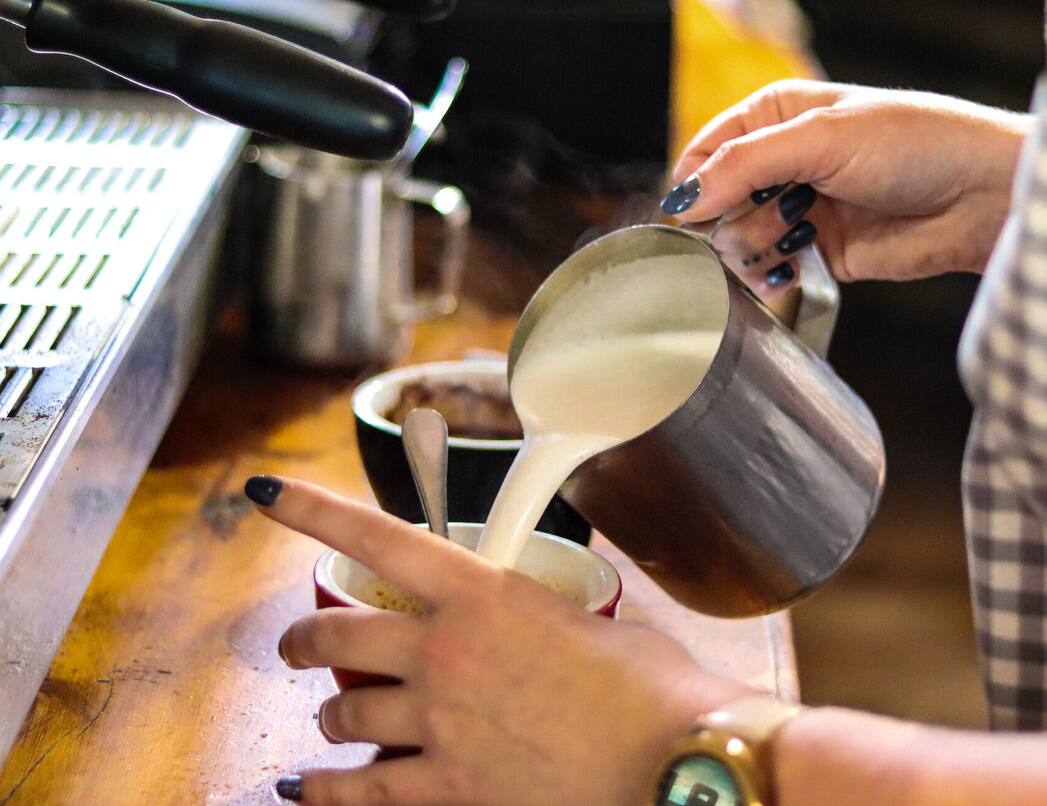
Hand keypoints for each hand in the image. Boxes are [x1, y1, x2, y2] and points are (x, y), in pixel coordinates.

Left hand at [245, 476, 749, 805]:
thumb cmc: (647, 687)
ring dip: (331, 712)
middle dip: (304, 639)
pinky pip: (361, 790)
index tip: (267, 494)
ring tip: (331, 717)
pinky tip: (308, 790)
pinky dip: (326, 792)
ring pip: (344, 707)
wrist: (672, 760)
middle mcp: (445, 649)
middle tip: (296, 645)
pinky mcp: (448, 787)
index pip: (376, 536)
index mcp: (481, 592)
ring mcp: (440, 719)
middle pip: (338, 632)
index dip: (311, 510)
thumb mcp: (585, 621)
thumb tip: (527, 627)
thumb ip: (534, 613)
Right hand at [662, 79, 1033, 298]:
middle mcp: (780, 163)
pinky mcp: (811, 252)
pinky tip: (798, 261)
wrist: (978, 197)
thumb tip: (683, 198)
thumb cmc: (916, 144)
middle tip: (775, 210)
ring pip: (735, 241)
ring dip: (759, 243)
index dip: (694, 183)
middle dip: (734, 215)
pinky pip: (764, 271)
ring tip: (801, 232)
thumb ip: (745, 165)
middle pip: (714, 203)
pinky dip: (771, 273)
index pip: (704, 152)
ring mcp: (794, 210)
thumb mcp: (821, 138)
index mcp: (775, 117)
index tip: (696, 210)